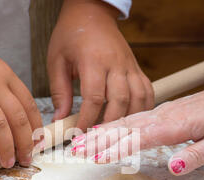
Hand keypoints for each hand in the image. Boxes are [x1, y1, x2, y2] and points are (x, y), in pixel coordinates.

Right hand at [0, 27, 41, 167]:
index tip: (38, 144)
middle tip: (25, 159)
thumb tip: (8, 122)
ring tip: (7, 162)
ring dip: (5, 146)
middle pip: (18, 117)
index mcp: (6, 76)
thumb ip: (1, 91)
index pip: (29, 105)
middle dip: (25, 142)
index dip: (36, 127)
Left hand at [47, 0, 153, 130]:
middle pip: (120, 101)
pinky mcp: (137, 68)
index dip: (87, 120)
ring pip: (138, 99)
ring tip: (115, 135)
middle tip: (97, 142)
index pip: (94, 97)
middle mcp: (116, 64)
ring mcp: (130, 66)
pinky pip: (147, 92)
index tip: (79, 136)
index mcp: (94, 60)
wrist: (92, 13)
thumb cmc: (72, 35)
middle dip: (109, 126)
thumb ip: (59, 91)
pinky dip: (143, 109)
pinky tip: (133, 121)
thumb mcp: (57, 60)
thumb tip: (60, 120)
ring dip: (128, 120)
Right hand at [71, 71, 203, 174]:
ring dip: (100, 133)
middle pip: (124, 128)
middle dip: (97, 140)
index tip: (95, 158)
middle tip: (73, 151)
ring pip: (124, 122)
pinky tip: (102, 130)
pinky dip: (113, 125)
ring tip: (79, 141)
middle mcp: (163, 116)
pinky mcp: (160, 113)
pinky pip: (131, 119)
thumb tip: (174, 168)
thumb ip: (197, 154)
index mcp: (176, 125)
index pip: (139, 138)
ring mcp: (160, 113)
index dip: (116, 149)